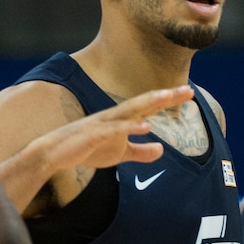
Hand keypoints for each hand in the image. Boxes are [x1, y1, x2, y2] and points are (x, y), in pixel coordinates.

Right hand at [44, 85, 193, 172]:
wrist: (54, 153)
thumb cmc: (87, 149)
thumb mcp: (120, 153)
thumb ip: (141, 151)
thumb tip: (162, 149)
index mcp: (122, 119)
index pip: (150, 106)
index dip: (169, 99)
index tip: (189, 93)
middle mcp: (115, 116)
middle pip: (144, 102)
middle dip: (166, 96)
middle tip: (188, 90)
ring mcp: (103, 123)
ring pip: (130, 110)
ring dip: (149, 103)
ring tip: (168, 97)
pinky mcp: (93, 134)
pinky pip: (114, 130)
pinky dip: (129, 127)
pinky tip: (146, 126)